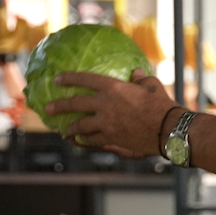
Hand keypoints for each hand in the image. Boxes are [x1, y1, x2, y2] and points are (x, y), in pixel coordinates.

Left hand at [44, 68, 175, 156]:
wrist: (167, 129)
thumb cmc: (162, 104)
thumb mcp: (151, 85)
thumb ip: (140, 79)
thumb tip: (135, 74)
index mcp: (113, 87)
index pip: (85, 80)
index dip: (69, 78)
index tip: (58, 79)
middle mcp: (105, 104)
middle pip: (75, 104)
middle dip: (59, 106)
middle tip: (48, 109)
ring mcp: (106, 123)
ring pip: (80, 126)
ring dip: (70, 128)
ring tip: (64, 130)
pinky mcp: (111, 138)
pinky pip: (92, 140)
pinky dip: (84, 140)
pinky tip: (80, 141)